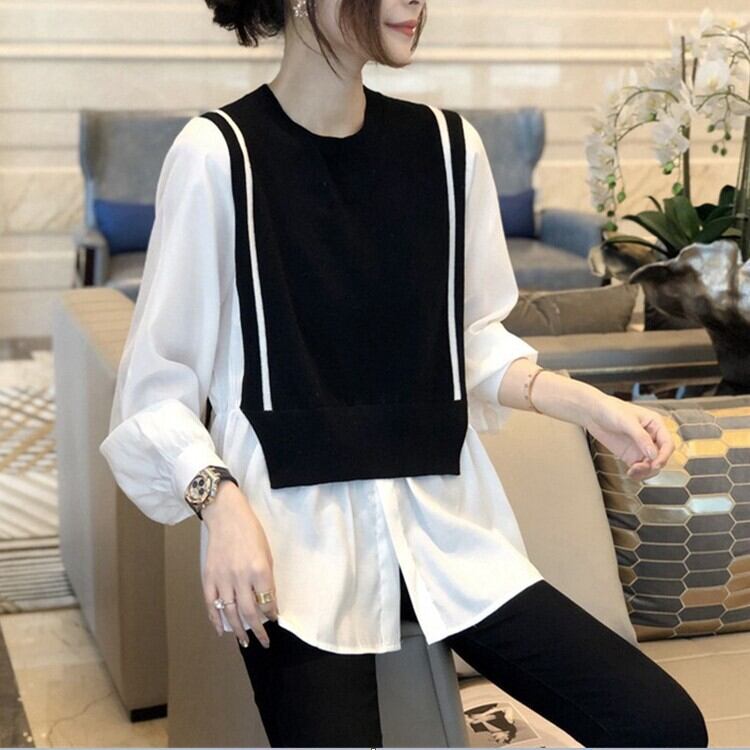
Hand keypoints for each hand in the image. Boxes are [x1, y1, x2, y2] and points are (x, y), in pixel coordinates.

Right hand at [201, 481, 278, 647]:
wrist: (226, 516)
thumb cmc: (251, 532)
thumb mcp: (267, 553)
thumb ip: (267, 578)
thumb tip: (269, 601)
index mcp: (259, 570)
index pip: (267, 601)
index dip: (271, 614)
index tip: (274, 620)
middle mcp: (241, 577)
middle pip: (250, 612)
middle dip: (258, 630)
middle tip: (264, 642)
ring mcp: (223, 578)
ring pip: (230, 612)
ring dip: (238, 630)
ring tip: (245, 642)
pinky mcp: (209, 577)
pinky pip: (211, 604)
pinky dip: (215, 619)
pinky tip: (221, 631)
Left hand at [583, 394, 674, 481]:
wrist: (592, 413)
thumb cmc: (610, 409)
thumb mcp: (627, 421)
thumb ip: (641, 437)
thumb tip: (653, 454)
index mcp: (655, 425)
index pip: (667, 443)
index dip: (664, 455)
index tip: (655, 464)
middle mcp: (651, 437)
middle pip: (661, 457)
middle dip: (653, 465)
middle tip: (640, 467)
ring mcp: (641, 447)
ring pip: (651, 465)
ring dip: (646, 471)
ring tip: (633, 471)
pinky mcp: (630, 455)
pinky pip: (640, 468)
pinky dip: (638, 473)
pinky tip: (631, 473)